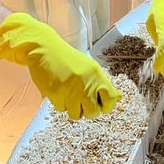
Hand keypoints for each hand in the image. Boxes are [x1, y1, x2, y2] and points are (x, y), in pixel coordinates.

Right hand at [0, 13, 120, 119]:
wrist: (45, 49)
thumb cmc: (66, 59)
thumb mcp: (89, 67)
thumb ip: (101, 83)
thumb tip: (119, 98)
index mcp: (96, 75)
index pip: (111, 100)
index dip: (106, 106)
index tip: (99, 104)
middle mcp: (86, 85)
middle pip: (93, 112)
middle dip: (87, 110)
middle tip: (80, 101)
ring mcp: (71, 91)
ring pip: (76, 114)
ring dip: (72, 107)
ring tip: (67, 94)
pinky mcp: (56, 95)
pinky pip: (61, 109)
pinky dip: (59, 103)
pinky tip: (58, 90)